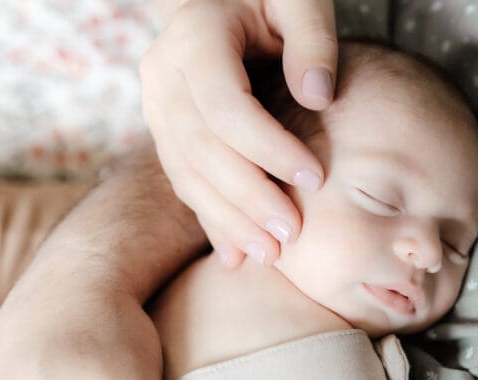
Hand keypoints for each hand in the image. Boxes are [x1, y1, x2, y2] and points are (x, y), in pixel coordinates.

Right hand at [140, 0, 337, 267]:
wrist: (223, 3)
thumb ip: (312, 39)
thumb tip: (319, 96)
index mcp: (193, 37)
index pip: (225, 107)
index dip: (268, 148)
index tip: (316, 176)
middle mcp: (163, 75)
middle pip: (202, 149)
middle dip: (249, 197)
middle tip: (293, 234)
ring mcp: (157, 107)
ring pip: (187, 174)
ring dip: (229, 220)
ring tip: (269, 256)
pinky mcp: (165, 134)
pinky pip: (184, 183)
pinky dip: (212, 221)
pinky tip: (236, 256)